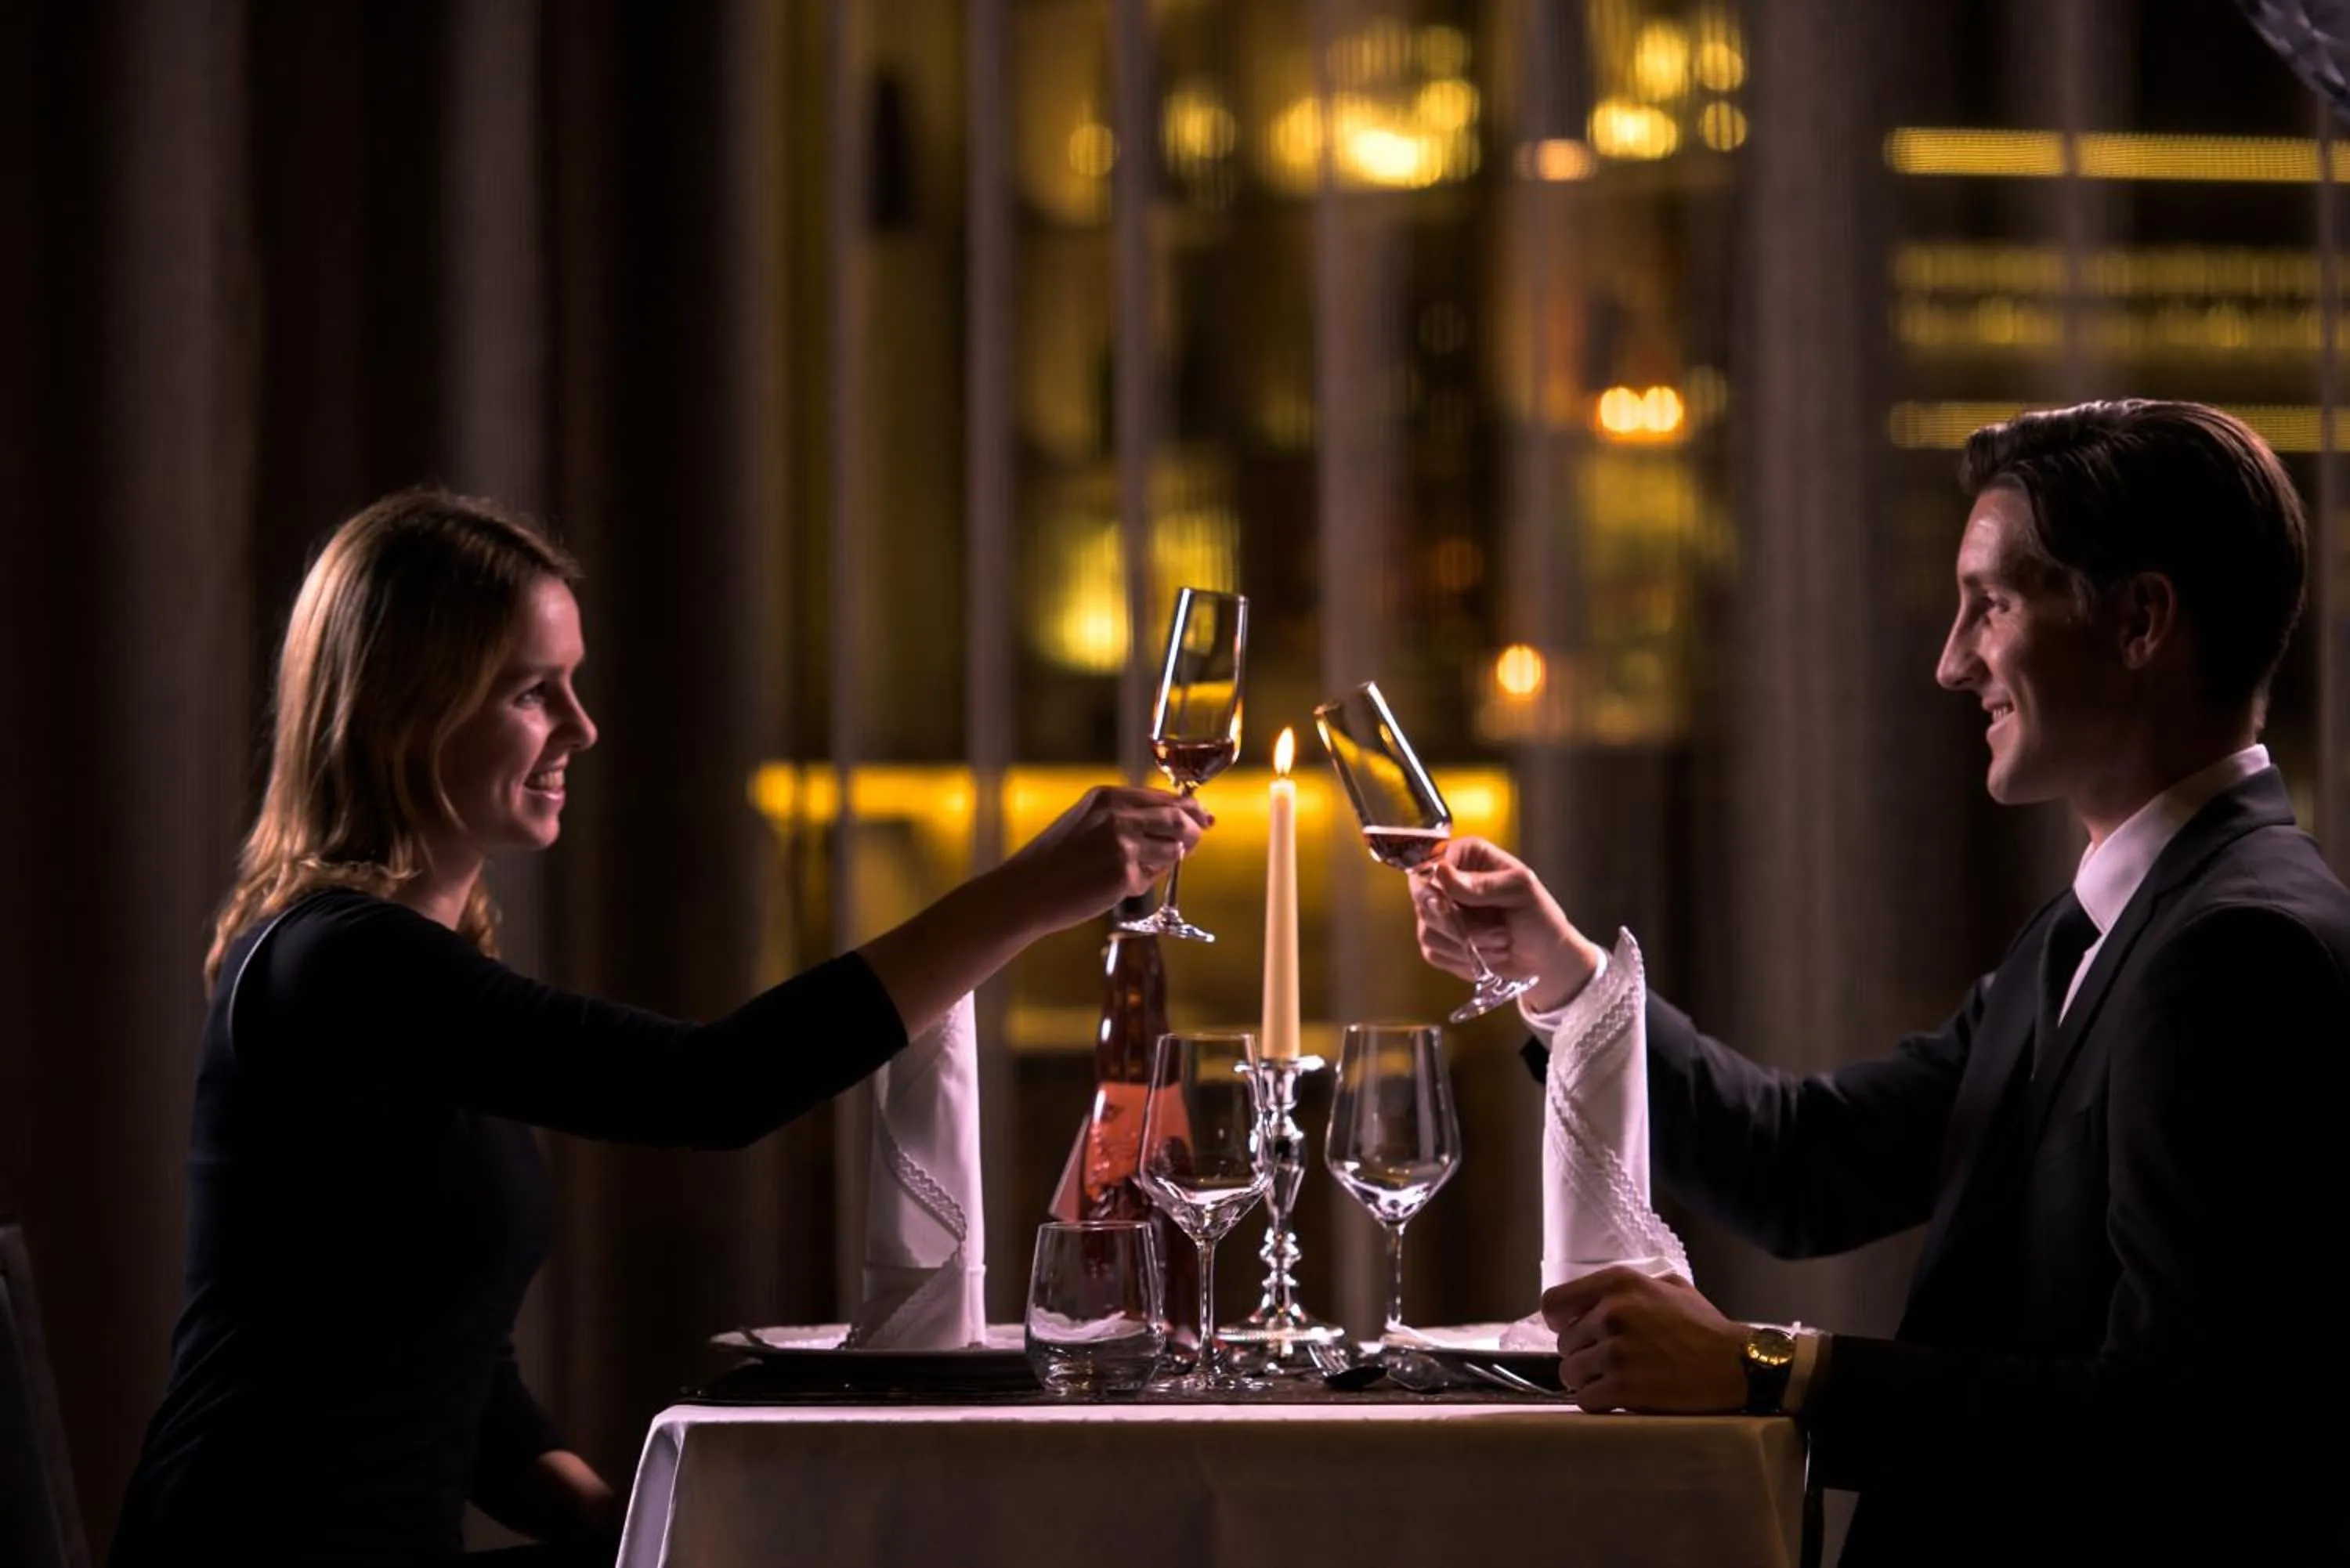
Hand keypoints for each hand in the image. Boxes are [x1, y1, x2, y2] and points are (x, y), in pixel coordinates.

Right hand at [999, 784, 1209, 935]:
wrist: (1026, 889)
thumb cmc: (1055, 859)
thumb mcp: (1087, 820)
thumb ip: (1125, 816)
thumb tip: (1174, 824)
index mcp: (1109, 796)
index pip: (1165, 797)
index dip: (1190, 809)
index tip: (1204, 818)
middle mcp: (1119, 815)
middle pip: (1179, 819)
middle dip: (1195, 832)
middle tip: (1198, 841)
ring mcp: (1123, 844)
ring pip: (1173, 851)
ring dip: (1165, 863)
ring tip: (1134, 871)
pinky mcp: (1125, 874)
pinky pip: (1152, 880)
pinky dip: (1142, 885)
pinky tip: (1115, 887)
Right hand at [1414, 837, 1603, 1011]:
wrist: (1544, 958)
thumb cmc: (1539, 916)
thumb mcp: (1520, 891)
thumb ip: (1482, 883)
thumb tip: (1441, 871)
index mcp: (1467, 856)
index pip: (1430, 861)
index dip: (1434, 885)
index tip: (1449, 904)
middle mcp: (1447, 881)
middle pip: (1422, 897)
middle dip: (1457, 922)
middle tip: (1496, 931)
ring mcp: (1439, 913)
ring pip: (1427, 929)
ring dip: (1468, 943)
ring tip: (1501, 941)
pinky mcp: (1439, 942)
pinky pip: (1433, 951)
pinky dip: (1461, 959)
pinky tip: (1487, 955)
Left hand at [1541, 1266, 1746, 1412]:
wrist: (1737, 1365)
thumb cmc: (1705, 1328)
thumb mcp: (1669, 1287)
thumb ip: (1629, 1287)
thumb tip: (1592, 1298)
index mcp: (1619, 1283)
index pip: (1555, 1303)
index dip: (1560, 1322)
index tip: (1573, 1333)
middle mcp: (1612, 1312)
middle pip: (1564, 1343)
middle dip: (1582, 1354)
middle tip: (1609, 1363)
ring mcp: (1616, 1350)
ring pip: (1570, 1373)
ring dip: (1587, 1381)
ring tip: (1614, 1382)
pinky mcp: (1623, 1386)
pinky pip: (1586, 1398)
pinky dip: (1598, 1402)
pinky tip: (1619, 1399)